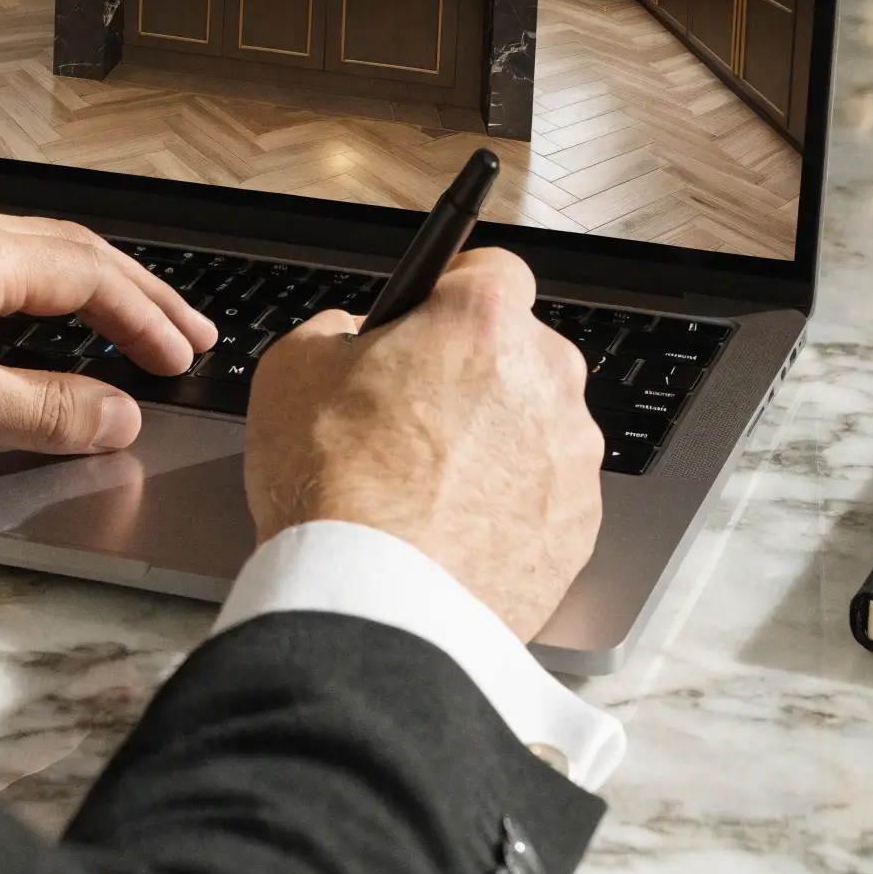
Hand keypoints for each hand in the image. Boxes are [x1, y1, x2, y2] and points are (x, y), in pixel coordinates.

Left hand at [0, 202, 216, 458]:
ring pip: (28, 250)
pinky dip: (37, 287)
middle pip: (70, 250)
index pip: (89, 276)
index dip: (145, 319)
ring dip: (88, 286)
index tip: (183, 355)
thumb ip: (36, 408)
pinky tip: (30, 315)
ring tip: (125, 321)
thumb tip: (117, 415)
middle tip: (185, 331)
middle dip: (136, 292)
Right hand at [244, 249, 603, 642]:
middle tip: (408, 413)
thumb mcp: (292, 368)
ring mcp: (571, 457)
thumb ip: (334, 329)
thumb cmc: (337, 487)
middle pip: (517, 351)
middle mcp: (546, 378)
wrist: (376, 604)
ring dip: (494, 439)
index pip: (492, 269)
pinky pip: (545, 492)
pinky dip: (510, 502)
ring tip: (425, 483)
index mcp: (484, 321)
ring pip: (534, 423)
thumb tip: (350, 336)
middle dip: (472, 371)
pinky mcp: (579, 528)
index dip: (451, 293)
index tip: (427, 320)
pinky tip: (451, 526)